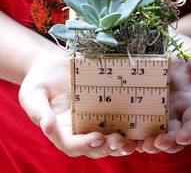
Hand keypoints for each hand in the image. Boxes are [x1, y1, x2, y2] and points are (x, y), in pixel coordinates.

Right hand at [19, 50, 135, 157]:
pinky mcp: (102, 109)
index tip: (97, 138)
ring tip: (131, 142)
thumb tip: (47, 127)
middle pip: (92, 147)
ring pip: (106, 139)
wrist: (51, 63)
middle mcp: (76, 129)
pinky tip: (137, 127)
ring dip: (119, 144)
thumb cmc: (39, 79)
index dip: (83, 144)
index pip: (70, 144)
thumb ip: (38, 111)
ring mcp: (90, 120)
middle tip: (120, 141)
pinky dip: (125, 128)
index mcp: (59, 129)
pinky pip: (114, 122)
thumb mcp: (33, 94)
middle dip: (106, 147)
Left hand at [136, 35, 190, 153]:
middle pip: (172, 137)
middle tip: (153, 144)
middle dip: (165, 144)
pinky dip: (131, 132)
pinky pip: (135, 122)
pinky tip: (123, 133)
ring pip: (152, 134)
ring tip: (139, 144)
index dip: (189, 133)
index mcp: (190, 103)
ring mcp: (154, 110)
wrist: (163, 41)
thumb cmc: (184, 48)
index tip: (181, 137)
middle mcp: (173, 111)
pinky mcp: (138, 105)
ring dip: (147, 143)